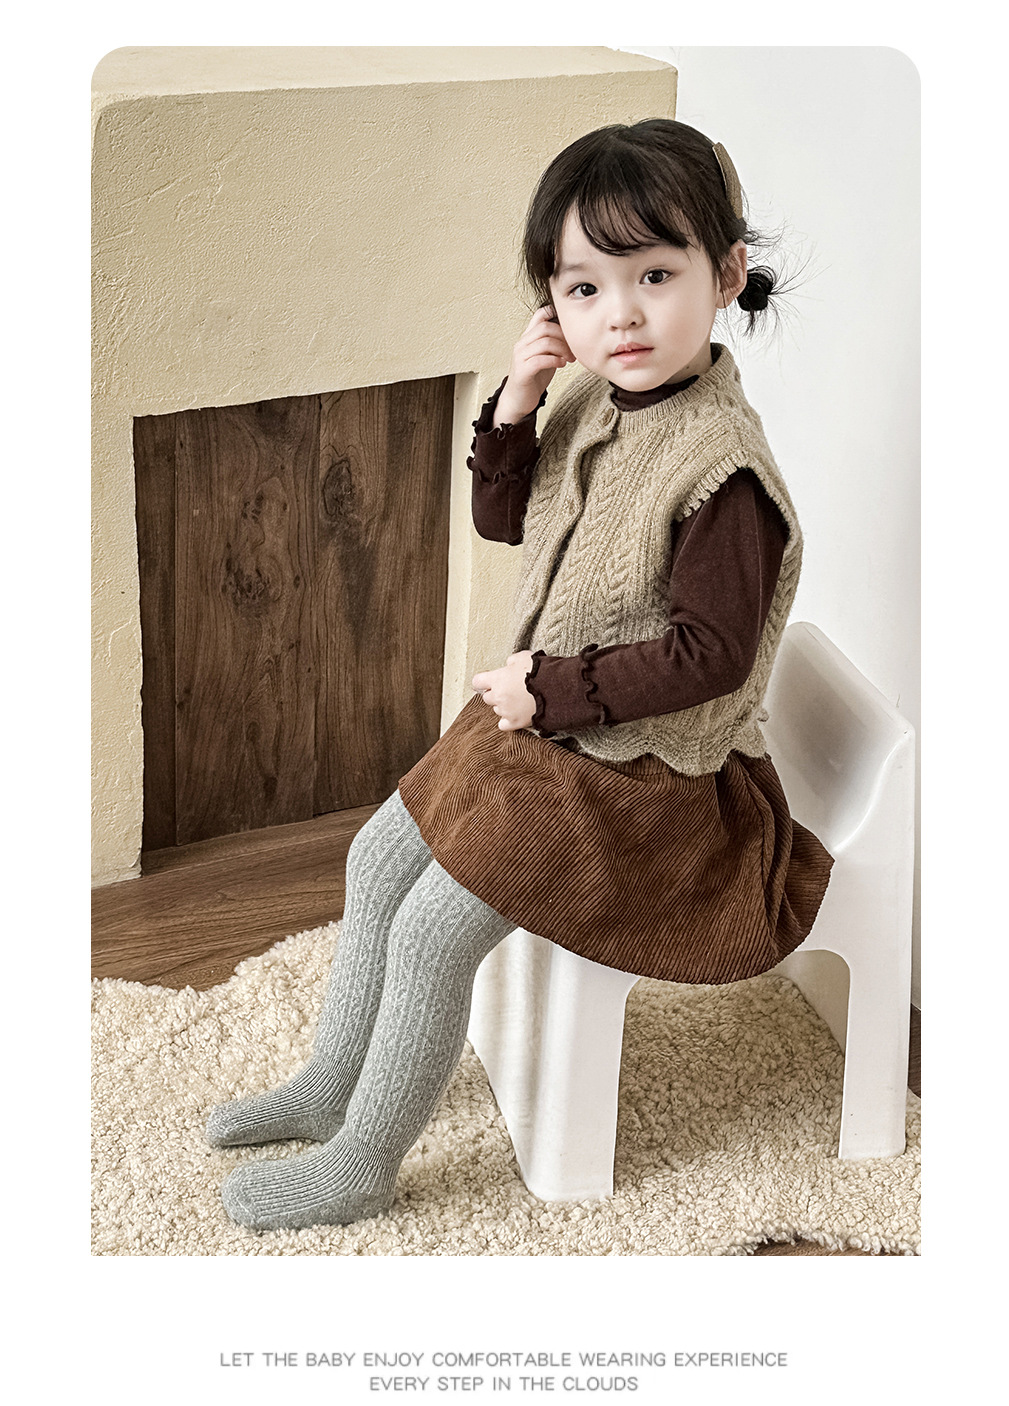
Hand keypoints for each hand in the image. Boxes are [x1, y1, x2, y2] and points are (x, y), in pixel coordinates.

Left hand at [472, 651, 536, 730]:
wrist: (556, 688)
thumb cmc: (541, 671)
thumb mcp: (524, 657)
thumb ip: (511, 662)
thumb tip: (509, 665)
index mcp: (497, 679)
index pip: (477, 682)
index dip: (483, 681)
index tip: (488, 682)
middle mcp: (498, 696)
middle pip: (487, 698)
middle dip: (496, 694)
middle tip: (509, 690)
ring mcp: (506, 711)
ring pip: (497, 710)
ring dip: (504, 706)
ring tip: (518, 701)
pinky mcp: (515, 722)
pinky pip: (504, 725)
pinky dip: (508, 721)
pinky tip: (516, 715)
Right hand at [493, 306, 575, 427]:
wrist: (518, 401)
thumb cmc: (533, 379)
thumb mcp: (545, 356)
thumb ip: (553, 345)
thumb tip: (572, 335)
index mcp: (527, 338)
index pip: (539, 316)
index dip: (555, 314)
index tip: (569, 326)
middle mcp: (521, 344)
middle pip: (546, 328)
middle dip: (564, 337)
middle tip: (573, 350)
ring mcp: (520, 357)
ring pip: (545, 343)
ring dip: (562, 349)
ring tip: (570, 359)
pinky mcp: (522, 371)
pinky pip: (540, 360)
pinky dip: (555, 360)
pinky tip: (562, 365)